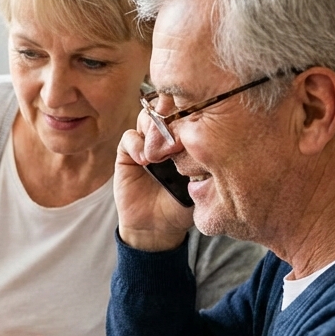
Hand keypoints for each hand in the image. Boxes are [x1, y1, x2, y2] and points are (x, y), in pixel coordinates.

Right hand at [114, 113, 194, 250]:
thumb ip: (202, 159)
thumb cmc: (181, 206)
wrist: (157, 228)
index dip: (189, 111)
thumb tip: (207, 136)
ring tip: (162, 149)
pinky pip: (129, 137)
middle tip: (177, 130)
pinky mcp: (127, 155)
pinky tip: (145, 160)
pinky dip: (136, 143)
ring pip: (146, 117)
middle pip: (165, 108)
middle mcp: (165, 138)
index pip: (186, 112)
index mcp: (186, 140)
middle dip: (171, 114)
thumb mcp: (200, 182)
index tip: (196, 120)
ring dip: (153, 128)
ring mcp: (146, 144)